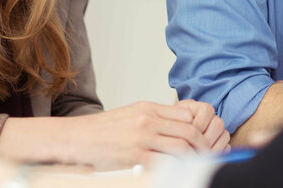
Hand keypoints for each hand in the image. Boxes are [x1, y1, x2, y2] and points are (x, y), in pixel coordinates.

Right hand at [0, 101, 228, 169]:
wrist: (74, 139)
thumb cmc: (100, 131)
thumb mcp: (129, 115)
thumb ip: (153, 118)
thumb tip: (177, 126)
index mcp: (147, 108)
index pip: (186, 115)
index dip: (200, 130)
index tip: (205, 141)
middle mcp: (148, 120)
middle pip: (189, 131)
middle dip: (203, 147)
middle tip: (208, 158)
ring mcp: (142, 138)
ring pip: (182, 147)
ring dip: (194, 159)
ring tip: (198, 167)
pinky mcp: (135, 155)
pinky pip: (165, 163)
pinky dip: (176, 169)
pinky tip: (179, 173)